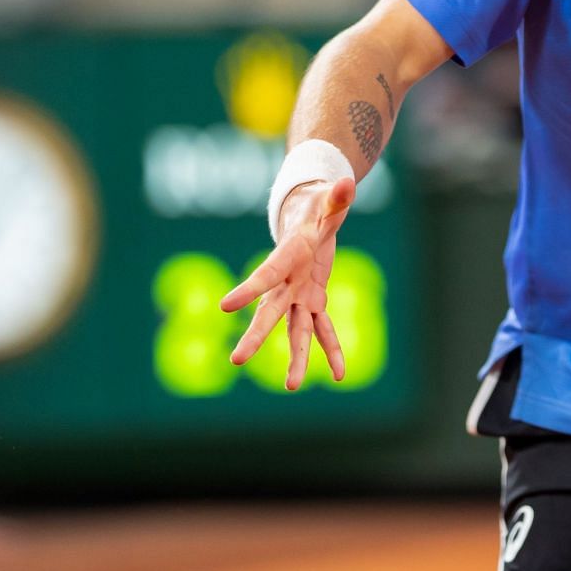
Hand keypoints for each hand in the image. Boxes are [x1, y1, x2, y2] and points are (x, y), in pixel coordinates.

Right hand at [219, 177, 354, 389]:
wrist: (308, 219)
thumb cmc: (316, 208)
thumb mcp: (328, 203)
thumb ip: (337, 197)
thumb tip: (347, 183)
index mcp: (287, 258)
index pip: (265, 276)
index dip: (247, 290)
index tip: (223, 306)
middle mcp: (288, 283)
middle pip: (269, 313)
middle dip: (255, 336)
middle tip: (237, 361)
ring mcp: (299, 295)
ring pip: (295, 331)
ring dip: (295, 357)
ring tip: (293, 387)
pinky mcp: (314, 301)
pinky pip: (323, 329)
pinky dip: (332, 349)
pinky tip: (339, 375)